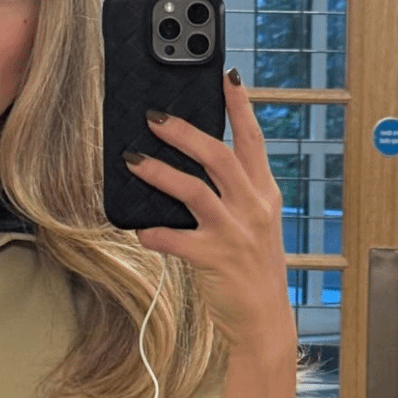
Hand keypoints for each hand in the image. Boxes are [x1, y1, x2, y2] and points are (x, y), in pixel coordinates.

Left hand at [123, 69, 296, 397]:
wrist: (264, 320)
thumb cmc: (253, 268)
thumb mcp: (255, 223)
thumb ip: (233, 193)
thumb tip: (192, 165)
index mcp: (264, 193)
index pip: (253, 140)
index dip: (240, 107)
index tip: (226, 77)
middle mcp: (253, 208)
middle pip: (219, 156)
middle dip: (185, 132)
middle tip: (154, 117)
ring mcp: (235, 233)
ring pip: (194, 190)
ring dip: (160, 172)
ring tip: (133, 160)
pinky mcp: (215, 259)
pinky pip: (176, 239)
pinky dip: (154, 232)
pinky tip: (138, 230)